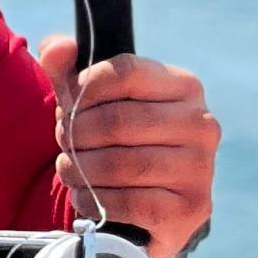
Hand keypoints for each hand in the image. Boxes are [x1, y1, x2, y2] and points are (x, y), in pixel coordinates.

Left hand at [37, 35, 218, 257]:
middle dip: (76, 133)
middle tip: (63, 140)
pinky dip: (95, 200)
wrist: (150, 197)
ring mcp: (200, 168)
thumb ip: (64, 65)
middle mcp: (201, 123)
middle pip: (117, 122)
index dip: (83, 88)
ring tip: (69, 168)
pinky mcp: (192, 208)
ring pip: (120, 164)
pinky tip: (85, 197)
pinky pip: (130, 203)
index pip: (124, 72)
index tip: (67, 104)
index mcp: (184, 86)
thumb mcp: (90, 95)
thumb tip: (56, 49)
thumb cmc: (116, 133)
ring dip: (80, 168)